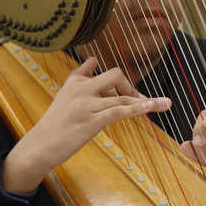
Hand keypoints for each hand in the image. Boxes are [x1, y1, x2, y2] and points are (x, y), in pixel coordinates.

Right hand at [3, 57, 170, 193]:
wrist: (38, 147)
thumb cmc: (55, 125)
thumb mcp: (64, 95)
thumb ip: (79, 75)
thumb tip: (93, 58)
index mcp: (75, 81)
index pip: (104, 73)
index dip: (122, 84)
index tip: (131, 95)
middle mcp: (80, 89)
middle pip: (115, 76)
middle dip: (132, 87)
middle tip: (142, 103)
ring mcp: (85, 105)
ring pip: (121, 97)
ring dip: (147, 101)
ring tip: (166, 104)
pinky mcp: (89, 122)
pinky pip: (118, 112)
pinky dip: (136, 109)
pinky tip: (150, 107)